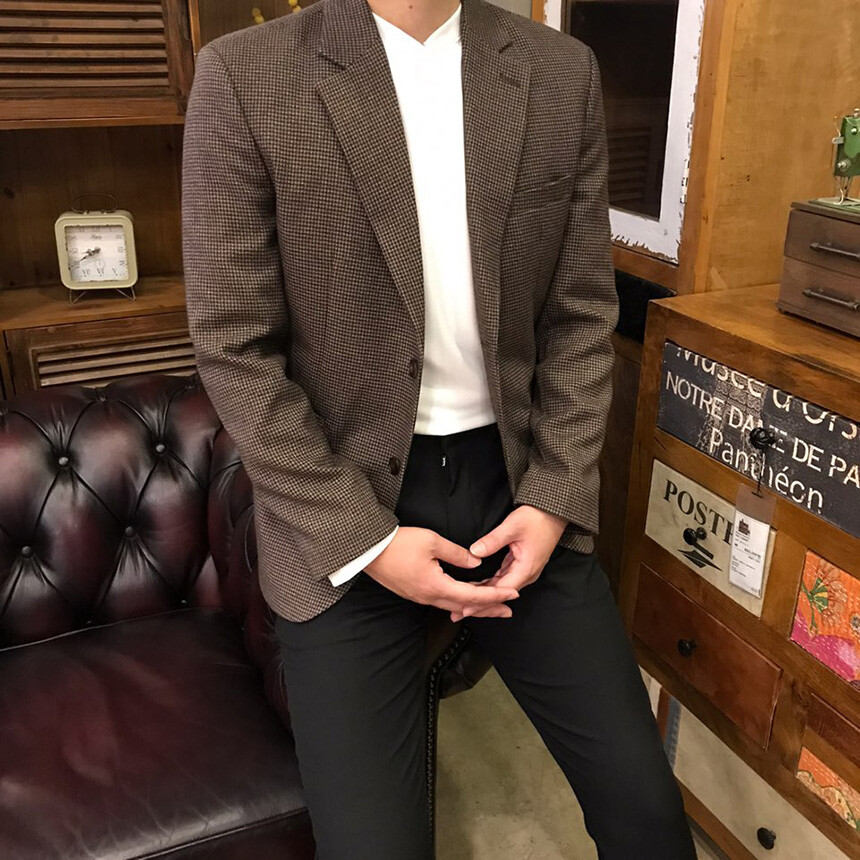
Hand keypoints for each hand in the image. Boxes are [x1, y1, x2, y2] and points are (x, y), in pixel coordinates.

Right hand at [364, 526, 519, 617]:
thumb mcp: (433, 542)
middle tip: (508, 610)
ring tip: (491, 605)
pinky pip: (442, 600)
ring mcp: (420, 597)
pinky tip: (465, 598)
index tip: (512, 595)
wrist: (368, 551)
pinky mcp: (414, 592)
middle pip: (465, 607)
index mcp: (436, 586)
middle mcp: (429, 597)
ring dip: (474, 605)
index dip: (495, 596)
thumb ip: (458, 554)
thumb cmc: (398, 544)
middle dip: (489, 608)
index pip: (472, 596)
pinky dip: (459, 601)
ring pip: (454, 605)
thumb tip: (476, 563)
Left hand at [448, 505, 567, 621]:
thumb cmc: (536, 519)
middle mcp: (527, 573)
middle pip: (500, 594)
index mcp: (526, 569)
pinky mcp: (521, 564)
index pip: (500, 592)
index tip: (466, 608)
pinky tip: (477, 586)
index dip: (482, 601)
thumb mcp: (512, 527)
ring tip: (464, 601)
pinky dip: (490, 584)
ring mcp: (525, 570)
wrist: (552, 512)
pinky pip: (504, 579)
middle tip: (459, 611)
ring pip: (501, 587)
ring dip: (484, 595)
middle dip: (480, 603)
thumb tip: (474, 552)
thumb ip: (492, 541)